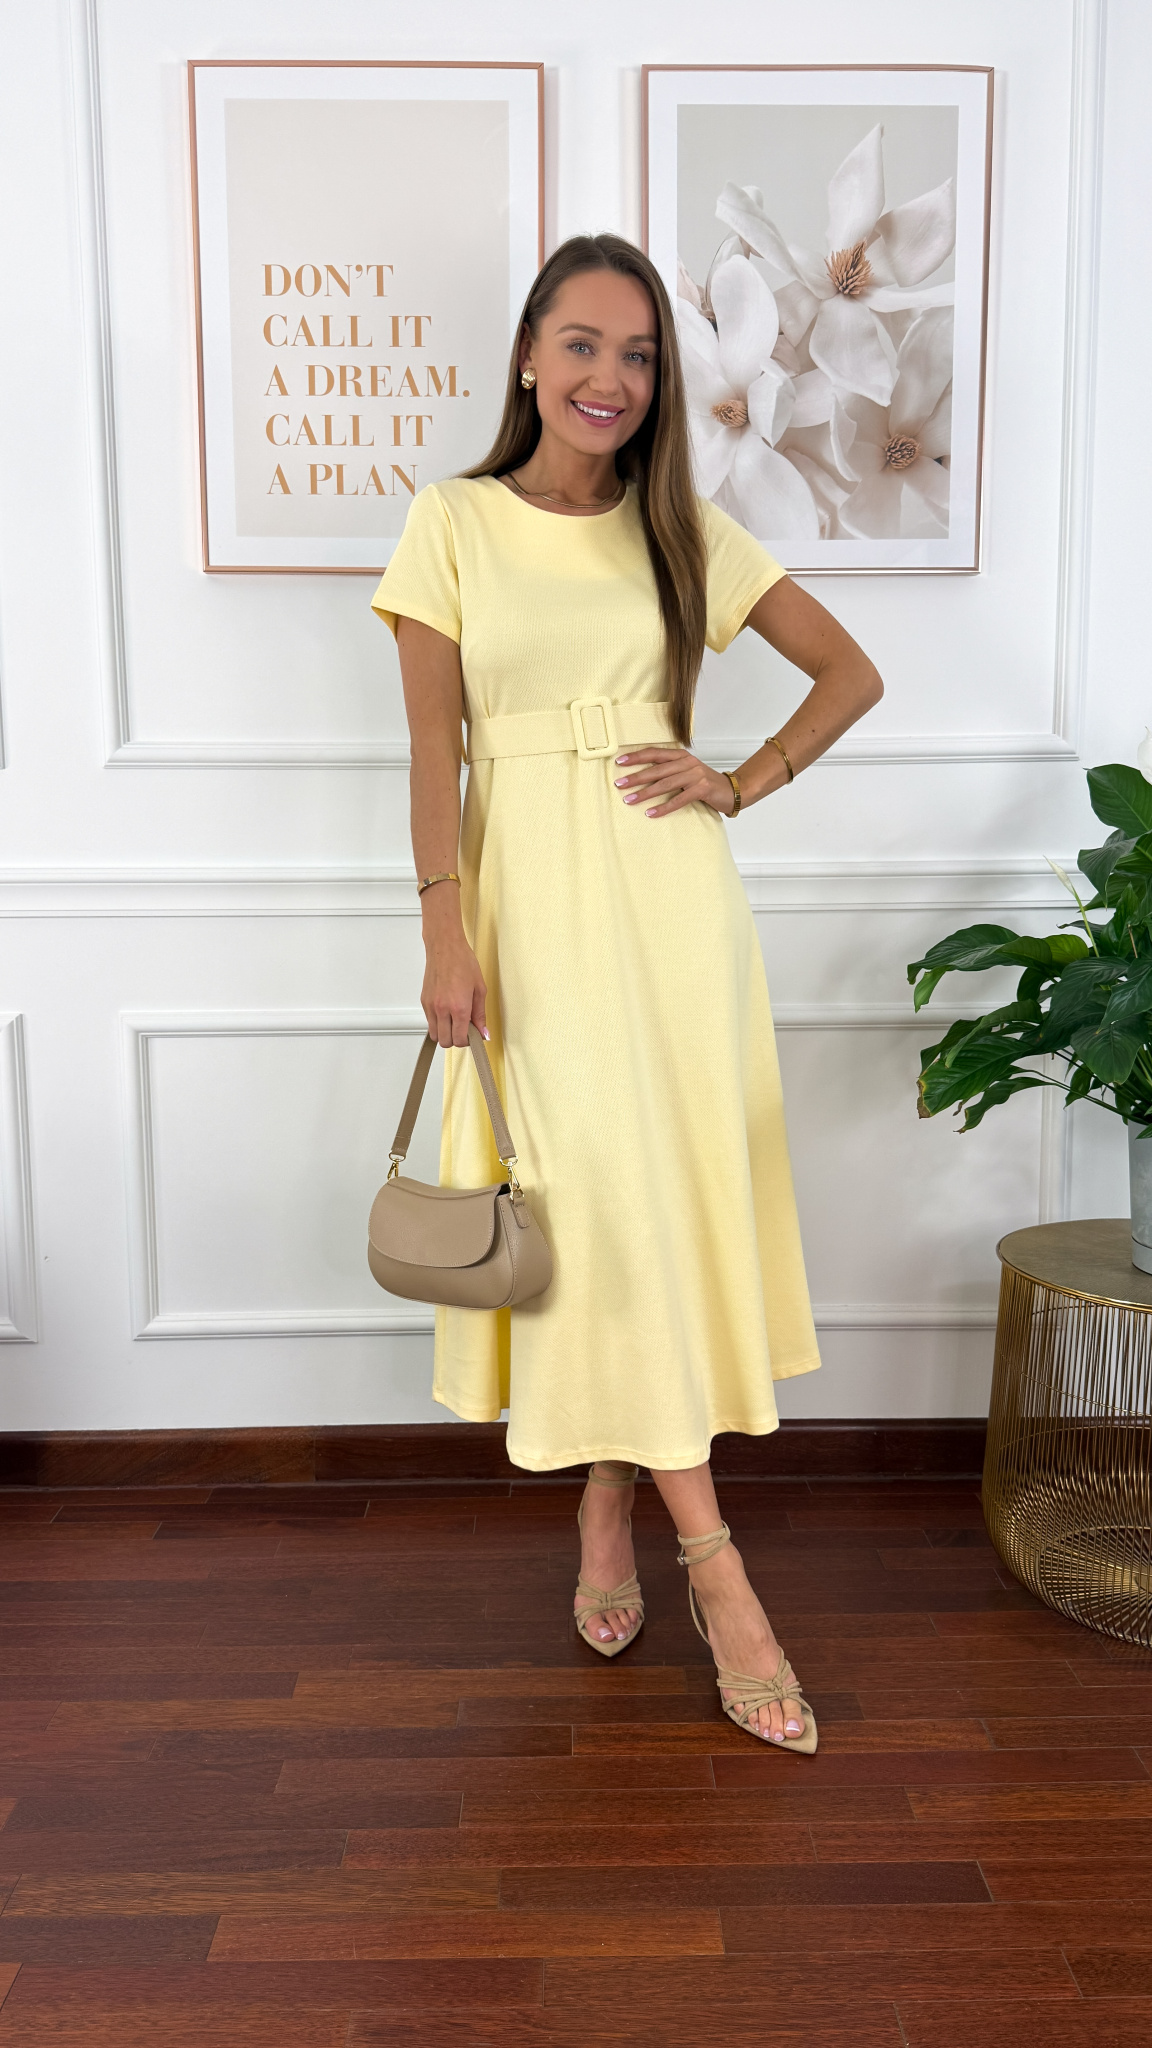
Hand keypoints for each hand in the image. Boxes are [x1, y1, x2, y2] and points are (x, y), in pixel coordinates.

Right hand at [421, 927, 487, 1046]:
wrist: (445, 947)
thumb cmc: (463, 962)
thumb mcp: (480, 989)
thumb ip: (480, 1014)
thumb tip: (483, 1033)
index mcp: (459, 1007)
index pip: (459, 1040)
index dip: (467, 1041)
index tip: (473, 1035)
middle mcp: (442, 1009)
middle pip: (445, 1041)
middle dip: (456, 1040)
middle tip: (464, 1029)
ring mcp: (431, 1006)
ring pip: (434, 1035)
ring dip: (445, 1033)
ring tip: (454, 1021)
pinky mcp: (424, 1001)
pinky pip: (429, 1022)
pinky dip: (438, 1023)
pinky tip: (447, 1012)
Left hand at [613, 746, 733, 818]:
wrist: (732, 790)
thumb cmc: (705, 783)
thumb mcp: (686, 772)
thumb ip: (669, 771)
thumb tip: (642, 776)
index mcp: (681, 756)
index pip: (655, 753)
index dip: (636, 757)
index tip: (620, 762)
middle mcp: (687, 763)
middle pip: (656, 769)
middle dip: (636, 777)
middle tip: (619, 784)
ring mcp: (695, 775)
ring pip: (665, 784)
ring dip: (645, 793)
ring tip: (630, 800)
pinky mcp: (702, 789)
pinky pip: (679, 800)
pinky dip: (663, 807)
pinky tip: (651, 813)